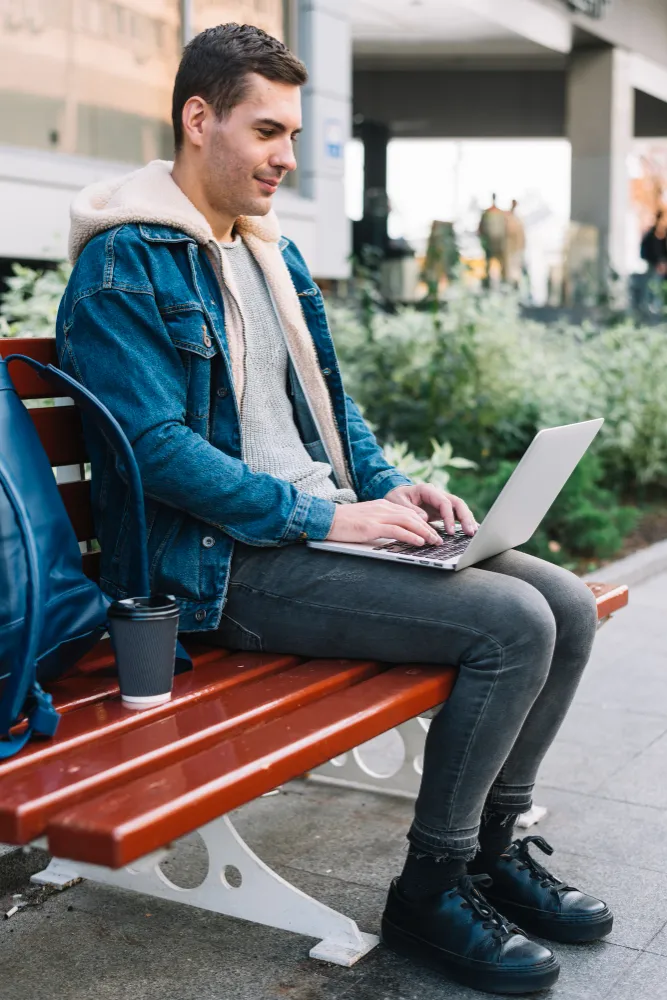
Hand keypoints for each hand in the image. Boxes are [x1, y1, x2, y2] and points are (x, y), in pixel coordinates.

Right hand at [326, 499, 443, 546]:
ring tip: (434, 541)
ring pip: (408, 522)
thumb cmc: (343, 523)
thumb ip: (381, 523)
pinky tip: (419, 542)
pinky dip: (411, 536)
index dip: (422, 523)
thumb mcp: (366, 519)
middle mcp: (383, 508)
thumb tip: (395, 534)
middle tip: (439, 539)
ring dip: (424, 533)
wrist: (326, 519)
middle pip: (412, 517)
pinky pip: (397, 530)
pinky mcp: (372, 526)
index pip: (408, 513)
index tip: (432, 532)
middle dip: (428, 528)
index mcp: (382, 505)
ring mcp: (378, 516)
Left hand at [385, 483, 476, 535]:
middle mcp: (438, 494)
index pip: (444, 502)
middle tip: (470, 532)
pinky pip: (456, 514)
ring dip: (467, 520)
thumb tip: (425, 518)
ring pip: (459, 508)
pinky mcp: (442, 510)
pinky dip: (464, 521)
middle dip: (465, 517)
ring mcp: (442, 501)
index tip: (450, 531)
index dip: (449, 517)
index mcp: (428, 490)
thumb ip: (411, 510)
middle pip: (457, 503)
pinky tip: (472, 529)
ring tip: (473, 533)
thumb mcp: (398, 502)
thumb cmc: (396, 497)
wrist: (396, 494)